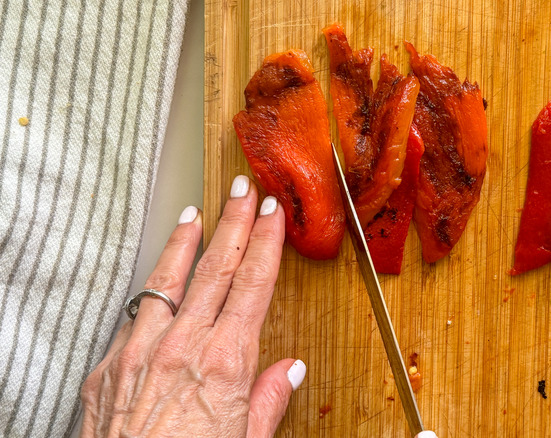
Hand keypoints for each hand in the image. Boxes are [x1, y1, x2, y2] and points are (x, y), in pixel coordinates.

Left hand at [80, 175, 304, 436]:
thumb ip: (269, 401)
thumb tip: (290, 370)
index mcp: (225, 364)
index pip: (252, 286)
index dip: (265, 244)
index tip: (272, 216)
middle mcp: (180, 348)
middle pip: (215, 270)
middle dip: (234, 224)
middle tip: (243, 191)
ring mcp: (137, 355)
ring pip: (167, 282)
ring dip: (185, 245)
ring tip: (197, 214)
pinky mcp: (105, 371)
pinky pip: (133, 318)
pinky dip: (150, 292)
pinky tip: (157, 281)